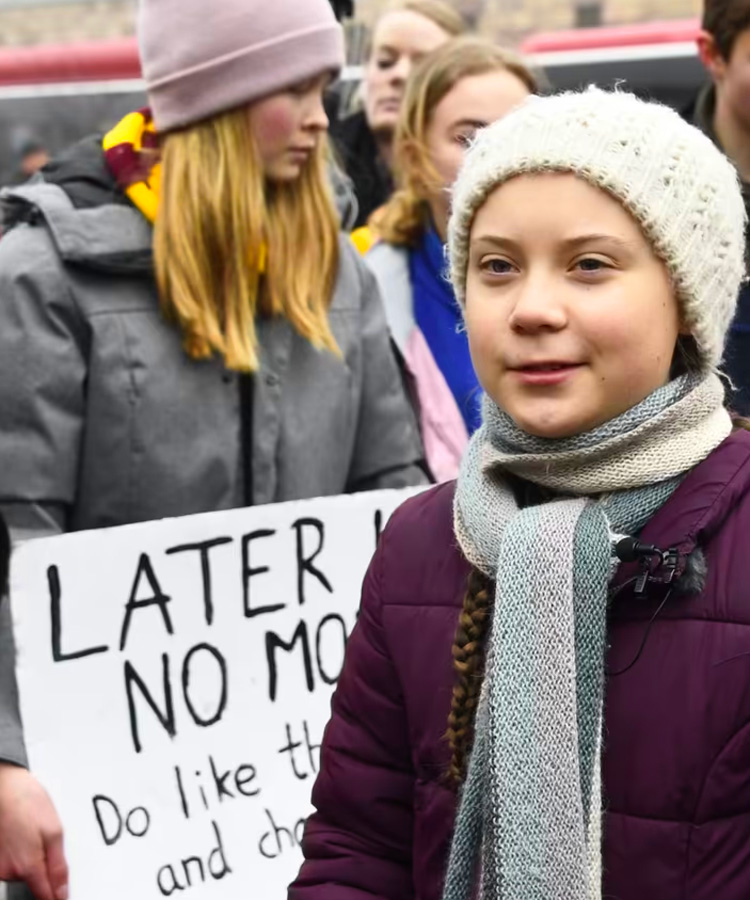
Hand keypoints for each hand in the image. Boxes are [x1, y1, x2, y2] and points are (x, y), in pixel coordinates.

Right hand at [0, 763, 67, 899]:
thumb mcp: (54, 831)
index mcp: (28, 866)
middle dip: (44, 866)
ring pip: (23, 871)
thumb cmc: (27, 802)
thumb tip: (62, 892)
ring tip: (31, 833)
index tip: (62, 896)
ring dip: (31, 858)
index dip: (56, 896)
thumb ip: (58, 865)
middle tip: (45, 841)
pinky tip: (20, 835)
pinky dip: (19, 853)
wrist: (3, 786)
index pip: (46, 896)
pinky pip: (11, 864)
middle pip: (34, 881)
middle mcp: (9, 872)